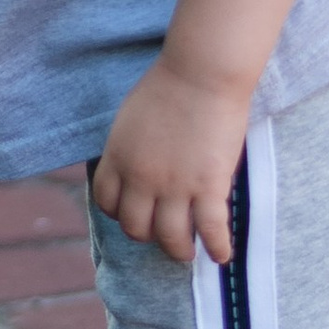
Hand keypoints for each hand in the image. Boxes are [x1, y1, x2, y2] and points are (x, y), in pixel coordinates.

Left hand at [93, 60, 251, 266]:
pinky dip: (216, 248)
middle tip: (162, 235)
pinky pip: (210, 229)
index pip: (107, 202)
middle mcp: (141, 178)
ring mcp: (174, 186)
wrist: (202, 72)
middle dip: (147, 235)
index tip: (133, 214)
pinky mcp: (208, 186)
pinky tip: (221, 256)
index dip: (119, 214)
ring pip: (170, 237)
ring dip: (178, 250)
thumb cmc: (170, 84)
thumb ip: (128, 145)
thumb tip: (131, 160)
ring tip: (187, 253)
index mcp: (118, 158)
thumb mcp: (131, 117)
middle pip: (136, 226)